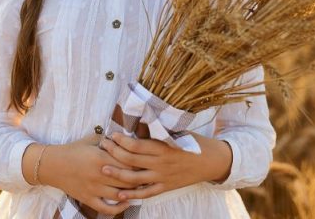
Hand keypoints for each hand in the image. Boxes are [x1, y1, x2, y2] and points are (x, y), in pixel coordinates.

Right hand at [38, 134, 138, 214]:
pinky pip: (106, 208)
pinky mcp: (88, 199)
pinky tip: (126, 202)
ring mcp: (94, 188)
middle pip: (127, 180)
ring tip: (140, 188)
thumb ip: (108, 141)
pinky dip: (118, 208)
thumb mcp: (92, 140)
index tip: (145, 162)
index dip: (139, 163)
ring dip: (131, 193)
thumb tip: (125, 139)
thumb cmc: (74, 149)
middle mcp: (99, 174)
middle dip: (139, 179)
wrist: (53, 164)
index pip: (128, 163)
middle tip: (147, 176)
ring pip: (119, 194)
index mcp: (101, 157)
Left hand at [99, 132, 232, 200]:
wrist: (212, 161)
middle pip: (132, 160)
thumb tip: (140, 120)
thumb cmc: (194, 142)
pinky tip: (120, 194)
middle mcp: (161, 163)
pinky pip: (146, 193)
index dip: (121, 141)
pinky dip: (132, 195)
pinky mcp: (166, 187)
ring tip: (103, 169)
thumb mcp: (177, 132)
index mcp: (164, 147)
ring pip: (135, 178)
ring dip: (118, 174)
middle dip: (114, 153)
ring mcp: (163, 177)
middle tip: (103, 147)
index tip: (111, 135)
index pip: (137, 146)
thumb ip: (159, 130)